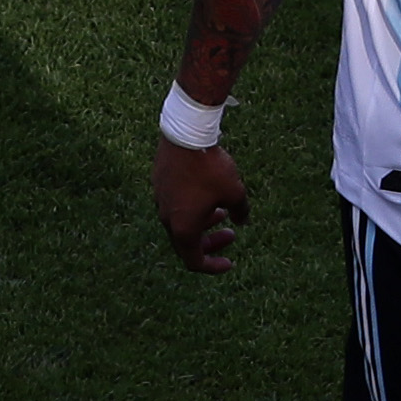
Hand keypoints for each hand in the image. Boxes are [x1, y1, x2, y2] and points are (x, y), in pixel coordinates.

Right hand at [154, 138, 250, 272]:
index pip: (194, 261)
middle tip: (231, 235)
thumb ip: (240, 211)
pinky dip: (192, 208)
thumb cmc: (210, 168)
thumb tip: (242, 221)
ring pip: (181, 222)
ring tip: (223, 213)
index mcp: (183, 228)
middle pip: (187, 243)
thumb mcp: (235, 192)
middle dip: (210, 243)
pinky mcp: (159, 184)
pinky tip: (208, 192)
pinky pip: (175, 205)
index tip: (229, 262)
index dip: (212, 266)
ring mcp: (160, 201)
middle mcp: (167, 219)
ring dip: (203, 223)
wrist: (186, 134)